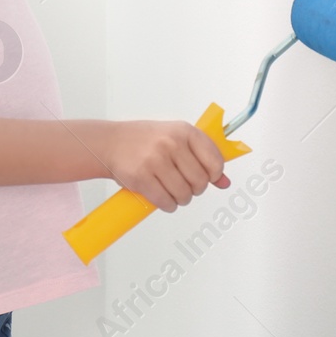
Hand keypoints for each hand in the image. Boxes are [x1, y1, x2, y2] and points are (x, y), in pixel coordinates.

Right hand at [102, 120, 228, 212]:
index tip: (208, 178)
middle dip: (195, 189)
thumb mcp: (176, 139)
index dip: (214, 175)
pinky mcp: (141, 177)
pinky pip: (166, 202)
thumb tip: (224, 182)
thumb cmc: (146, 141)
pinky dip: (168, 205)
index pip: (215, 160)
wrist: (111, 142)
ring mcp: (155, 160)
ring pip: (184, 194)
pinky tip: (164, 199)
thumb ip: (201, 158)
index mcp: (184, 131)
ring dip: (181, 199)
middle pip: (200, 181)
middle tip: (186, 186)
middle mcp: (171, 143)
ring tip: (173, 192)